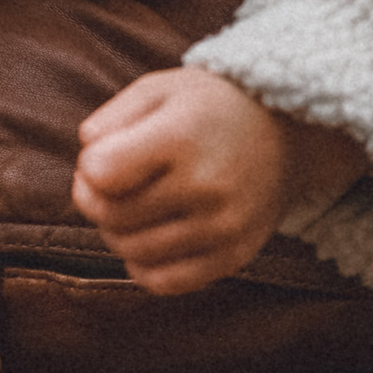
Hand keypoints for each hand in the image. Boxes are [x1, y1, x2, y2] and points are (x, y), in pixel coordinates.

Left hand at [70, 66, 367, 295]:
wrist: (288, 131)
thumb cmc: (208, 106)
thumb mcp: (156, 89)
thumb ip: (108, 120)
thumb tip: (85, 164)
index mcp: (180, 137)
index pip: (100, 175)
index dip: (88, 168)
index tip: (105, 154)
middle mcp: (205, 187)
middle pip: (111, 216)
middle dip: (95, 200)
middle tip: (113, 182)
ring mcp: (224, 227)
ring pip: (132, 253)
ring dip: (117, 233)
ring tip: (133, 205)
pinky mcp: (235, 257)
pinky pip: (164, 282)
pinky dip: (143, 265)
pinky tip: (151, 236)